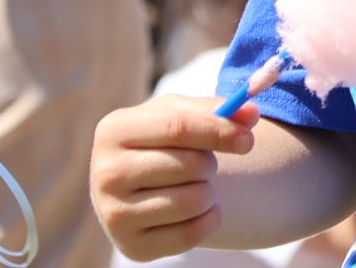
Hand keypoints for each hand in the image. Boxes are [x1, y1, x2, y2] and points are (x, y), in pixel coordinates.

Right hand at [91, 95, 257, 261]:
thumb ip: (219, 109)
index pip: (177, 126)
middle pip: (188, 164)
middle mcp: (105, 173)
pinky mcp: (131, 247)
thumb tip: (251, 114)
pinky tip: (196, 210)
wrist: (135, 186)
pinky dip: (208, 220)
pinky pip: (191, 235)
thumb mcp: (181, 113)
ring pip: (192, 201)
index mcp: (113, 130)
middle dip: (211, 162)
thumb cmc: (161, 141)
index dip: (218, 130)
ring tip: (195, 185)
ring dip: (209, 192)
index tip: (248, 138)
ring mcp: (113, 215)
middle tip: (205, 163)